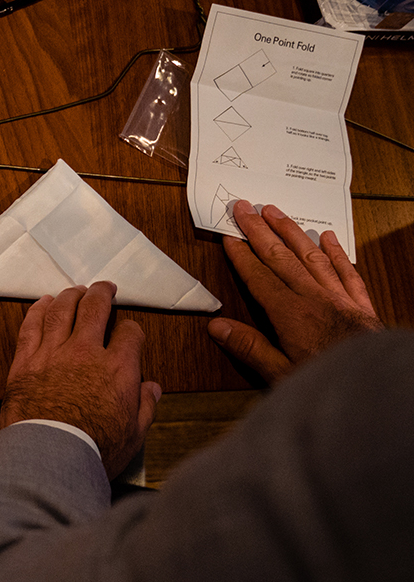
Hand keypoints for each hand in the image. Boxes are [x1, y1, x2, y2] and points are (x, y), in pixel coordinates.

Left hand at [0, 282, 160, 479]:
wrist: (48, 456)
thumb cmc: (93, 449)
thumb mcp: (134, 434)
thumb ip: (145, 406)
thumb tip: (152, 389)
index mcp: (118, 368)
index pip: (129, 333)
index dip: (131, 329)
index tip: (128, 331)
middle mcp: (85, 352)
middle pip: (95, 309)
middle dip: (102, 294)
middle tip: (104, 287)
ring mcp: (53, 353)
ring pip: (62, 310)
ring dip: (70, 296)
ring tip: (75, 290)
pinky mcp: (25, 360)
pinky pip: (31, 325)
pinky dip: (38, 310)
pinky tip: (43, 303)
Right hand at [209, 200, 381, 383]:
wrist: (376, 385)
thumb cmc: (327, 381)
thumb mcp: (280, 374)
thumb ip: (250, 348)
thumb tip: (217, 326)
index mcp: (290, 314)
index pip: (259, 277)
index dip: (242, 256)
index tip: (229, 237)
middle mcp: (313, 298)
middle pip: (281, 257)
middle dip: (260, 231)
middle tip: (245, 208)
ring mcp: (339, 298)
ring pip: (311, 256)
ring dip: (291, 232)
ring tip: (276, 213)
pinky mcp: (361, 305)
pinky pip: (346, 272)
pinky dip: (336, 252)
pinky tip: (327, 237)